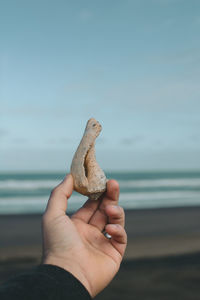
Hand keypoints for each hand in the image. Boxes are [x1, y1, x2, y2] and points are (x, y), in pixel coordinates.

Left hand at [42, 174, 126, 297]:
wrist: (67, 274)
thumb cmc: (57, 245)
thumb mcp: (52, 215)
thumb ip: (60, 193)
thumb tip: (69, 176)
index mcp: (77, 225)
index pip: (90, 205)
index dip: (96, 192)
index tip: (101, 180)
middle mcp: (90, 233)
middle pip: (104, 209)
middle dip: (110, 196)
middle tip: (113, 183)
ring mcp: (102, 243)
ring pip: (115, 221)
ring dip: (115, 211)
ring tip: (110, 208)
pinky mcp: (114, 254)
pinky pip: (121, 238)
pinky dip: (118, 230)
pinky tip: (111, 229)